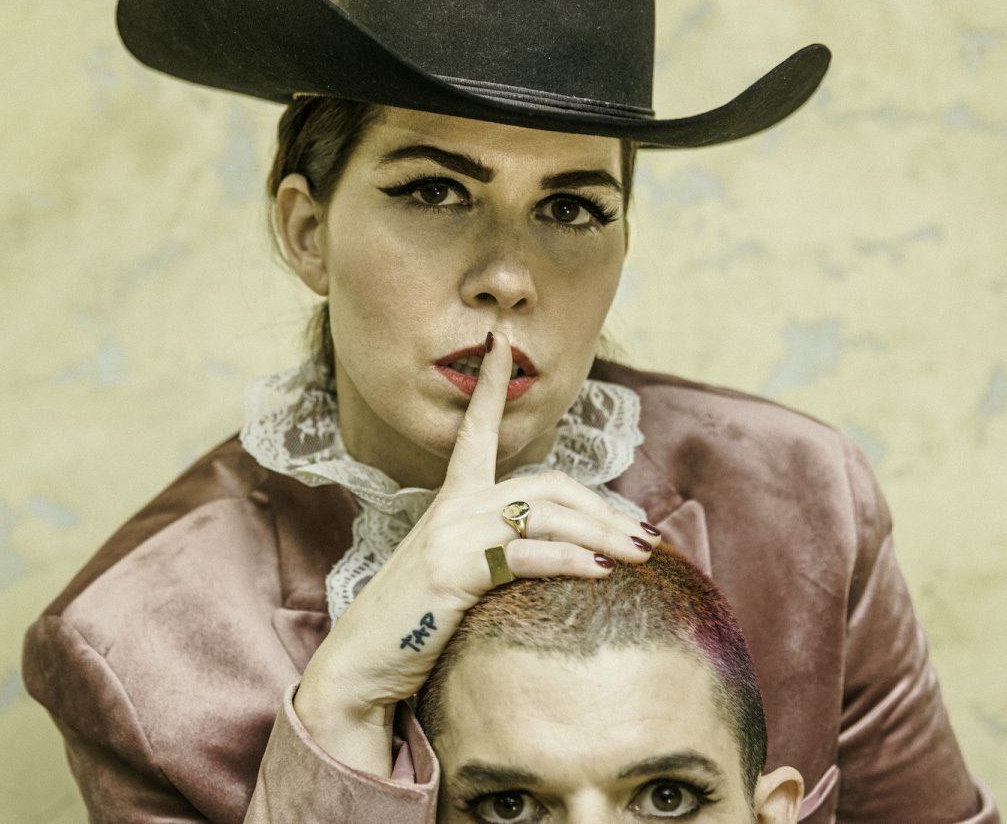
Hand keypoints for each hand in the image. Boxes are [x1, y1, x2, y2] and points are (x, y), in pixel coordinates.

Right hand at [294, 332, 658, 774]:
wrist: (362, 664)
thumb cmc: (416, 621)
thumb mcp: (458, 573)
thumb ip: (497, 549)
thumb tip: (563, 551)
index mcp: (452, 501)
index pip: (476, 429)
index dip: (491, 383)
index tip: (502, 341)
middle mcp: (452, 508)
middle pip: (545, 485)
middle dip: (602, 506)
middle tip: (644, 536)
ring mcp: (450, 536)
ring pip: (544, 514)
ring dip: (602, 532)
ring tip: (641, 554)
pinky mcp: (451, 571)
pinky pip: (524, 554)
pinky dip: (569, 559)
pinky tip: (600, 571)